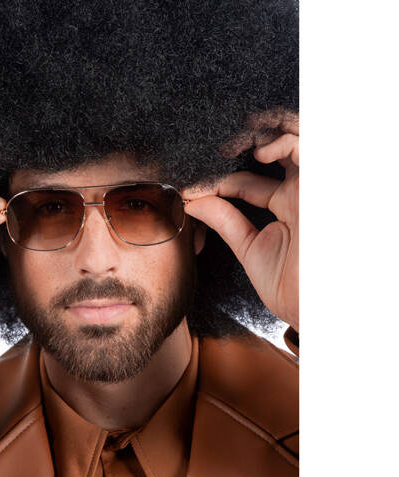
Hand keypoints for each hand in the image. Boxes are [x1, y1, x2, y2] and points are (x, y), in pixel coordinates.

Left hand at [182, 119, 298, 331]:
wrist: (316, 306)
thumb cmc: (292, 286)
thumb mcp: (251, 247)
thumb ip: (225, 220)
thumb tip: (191, 201)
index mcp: (285, 205)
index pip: (246, 181)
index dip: (215, 182)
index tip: (189, 190)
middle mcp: (301, 190)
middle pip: (273, 148)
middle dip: (241, 143)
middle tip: (213, 151)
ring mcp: (313, 185)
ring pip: (292, 136)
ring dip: (260, 132)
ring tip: (231, 144)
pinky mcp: (324, 184)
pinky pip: (307, 146)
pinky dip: (282, 142)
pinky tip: (259, 154)